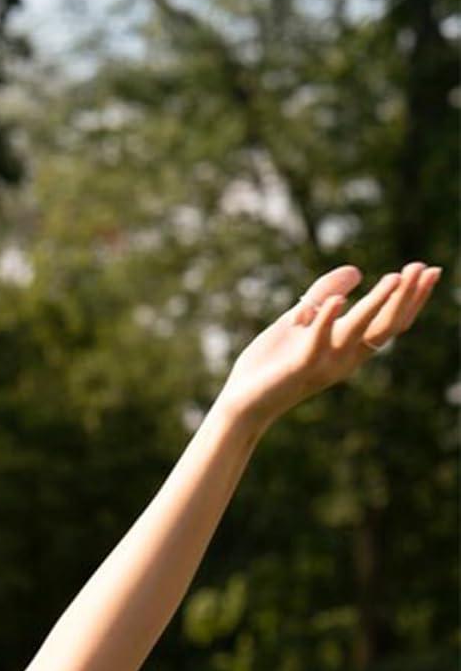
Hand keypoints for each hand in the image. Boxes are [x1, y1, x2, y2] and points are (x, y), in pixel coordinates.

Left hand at [217, 262, 442, 429]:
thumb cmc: (269, 364)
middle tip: (423, 268)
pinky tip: (336, 300)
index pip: (388, 322)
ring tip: (395, 277)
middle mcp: (343, 358)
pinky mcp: (299, 368)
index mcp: (346, 347)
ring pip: (360, 332)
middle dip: (405, 297)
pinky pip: (317, 343)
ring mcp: (323, 364)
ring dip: (378, 304)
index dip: (411, 298)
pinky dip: (326, 320)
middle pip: (384, 326)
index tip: (431, 271)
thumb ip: (323, 293)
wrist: (240, 402)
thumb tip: (357, 271)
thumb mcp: (299, 320)